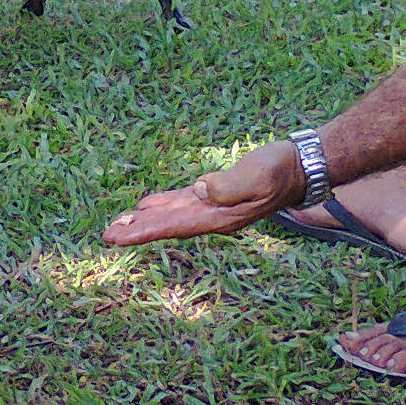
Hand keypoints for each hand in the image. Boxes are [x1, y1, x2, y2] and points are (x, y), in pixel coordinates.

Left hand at [102, 141, 306, 245]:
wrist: (300, 167)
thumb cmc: (280, 170)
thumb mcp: (257, 175)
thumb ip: (229, 185)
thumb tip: (200, 189)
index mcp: (219, 217)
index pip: (173, 227)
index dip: (144, 231)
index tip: (119, 238)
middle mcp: (211, 217)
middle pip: (166, 225)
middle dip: (136, 230)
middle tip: (106, 236)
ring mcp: (211, 207)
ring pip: (169, 215)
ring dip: (143, 220)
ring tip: (116, 225)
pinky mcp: (213, 195)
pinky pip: (179, 203)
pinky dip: (159, 205)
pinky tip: (144, 207)